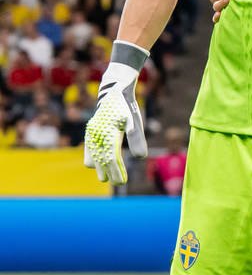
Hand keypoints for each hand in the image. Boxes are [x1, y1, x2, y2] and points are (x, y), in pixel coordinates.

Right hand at [82, 52, 146, 183]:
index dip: (117, 171)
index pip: (112, 158)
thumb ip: (137, 139)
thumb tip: (141, 157)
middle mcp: (97, 134)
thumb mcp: (134, 121)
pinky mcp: (91, 131)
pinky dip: (92, 157)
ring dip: (99, 167)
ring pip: (93, 155)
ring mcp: (92, 133)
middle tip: (118, 183)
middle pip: (102, 159)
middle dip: (109, 172)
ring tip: (104, 177)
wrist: (114, 91)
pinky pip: (89, 148)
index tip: (123, 182)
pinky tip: (95, 164)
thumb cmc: (126, 107)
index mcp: (108, 133)